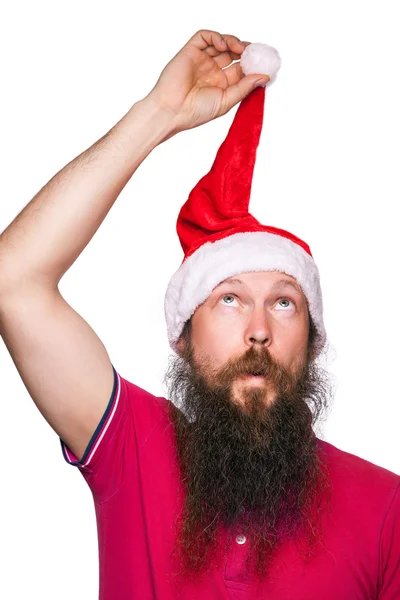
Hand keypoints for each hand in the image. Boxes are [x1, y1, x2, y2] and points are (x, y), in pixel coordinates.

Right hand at [145, 30, 269, 133]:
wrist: (172, 111)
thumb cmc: (195, 112)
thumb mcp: (226, 101)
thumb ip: (245, 87)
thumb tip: (265, 77)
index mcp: (221, 84)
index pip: (241, 68)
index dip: (253, 64)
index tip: (263, 62)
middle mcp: (212, 70)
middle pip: (233, 53)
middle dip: (245, 50)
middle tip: (254, 52)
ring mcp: (201, 60)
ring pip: (221, 43)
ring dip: (233, 42)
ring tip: (241, 48)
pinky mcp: (190, 51)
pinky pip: (205, 37)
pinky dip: (216, 37)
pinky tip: (223, 45)